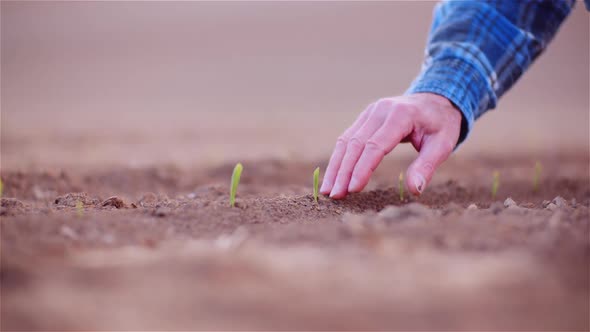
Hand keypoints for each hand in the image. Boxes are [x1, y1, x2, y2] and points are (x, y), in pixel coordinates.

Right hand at [320, 93, 461, 198]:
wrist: (437, 99)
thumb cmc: (441, 125)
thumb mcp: (443, 145)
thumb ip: (427, 166)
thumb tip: (415, 190)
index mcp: (400, 115)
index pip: (375, 145)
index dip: (362, 168)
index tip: (353, 189)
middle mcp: (380, 110)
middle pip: (355, 144)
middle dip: (343, 172)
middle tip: (335, 196)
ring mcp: (369, 113)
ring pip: (346, 141)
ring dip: (336, 167)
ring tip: (328, 191)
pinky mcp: (364, 118)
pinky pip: (347, 139)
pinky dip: (338, 159)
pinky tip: (333, 176)